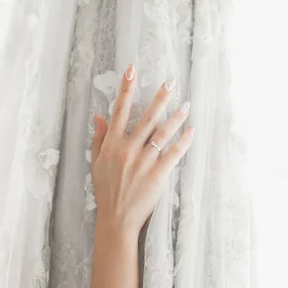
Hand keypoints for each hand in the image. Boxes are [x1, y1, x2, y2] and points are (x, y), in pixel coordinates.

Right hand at [90, 63, 193, 235]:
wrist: (116, 218)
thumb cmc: (106, 190)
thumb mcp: (96, 163)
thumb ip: (99, 138)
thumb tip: (99, 116)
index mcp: (111, 144)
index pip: (119, 110)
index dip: (126, 89)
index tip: (131, 70)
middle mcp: (127, 149)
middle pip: (147, 117)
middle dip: (160, 98)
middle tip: (171, 82)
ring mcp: (143, 162)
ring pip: (163, 133)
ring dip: (176, 117)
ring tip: (186, 105)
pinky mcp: (157, 175)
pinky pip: (174, 153)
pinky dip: (184, 141)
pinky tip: (191, 131)